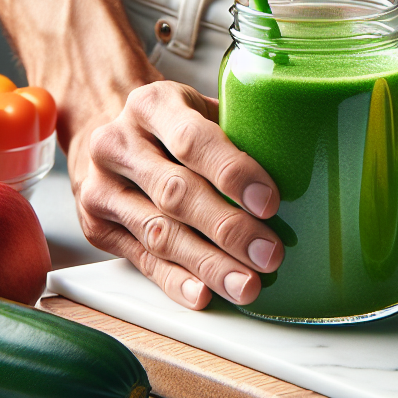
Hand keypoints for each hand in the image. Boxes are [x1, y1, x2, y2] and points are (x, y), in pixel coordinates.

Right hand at [71, 82, 282, 309]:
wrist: (109, 131)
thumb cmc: (173, 123)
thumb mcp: (200, 108)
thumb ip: (236, 132)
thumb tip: (300, 171)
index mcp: (151, 104)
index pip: (192, 140)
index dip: (232, 173)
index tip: (269, 202)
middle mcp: (117, 143)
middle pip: (176, 193)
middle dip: (228, 229)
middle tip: (269, 254)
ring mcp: (101, 187)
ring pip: (159, 233)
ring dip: (208, 264)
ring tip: (247, 284)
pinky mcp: (96, 226)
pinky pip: (141, 259)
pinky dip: (176, 280)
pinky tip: (204, 294)